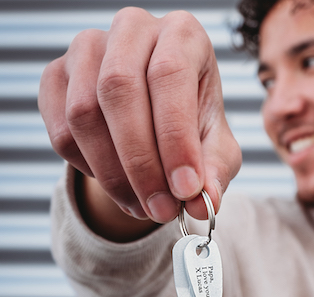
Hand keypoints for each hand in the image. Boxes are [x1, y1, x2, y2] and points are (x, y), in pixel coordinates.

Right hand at [39, 7, 240, 223]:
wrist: (156, 119)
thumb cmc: (194, 126)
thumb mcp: (217, 148)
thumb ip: (214, 172)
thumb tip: (202, 205)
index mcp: (182, 34)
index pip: (170, 75)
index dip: (176, 139)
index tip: (185, 191)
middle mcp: (132, 30)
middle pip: (119, 90)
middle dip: (141, 164)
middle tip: (161, 209)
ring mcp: (87, 49)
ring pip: (83, 114)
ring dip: (114, 175)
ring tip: (143, 206)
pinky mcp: (57, 76)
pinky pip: (62, 133)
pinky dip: (90, 170)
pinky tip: (119, 184)